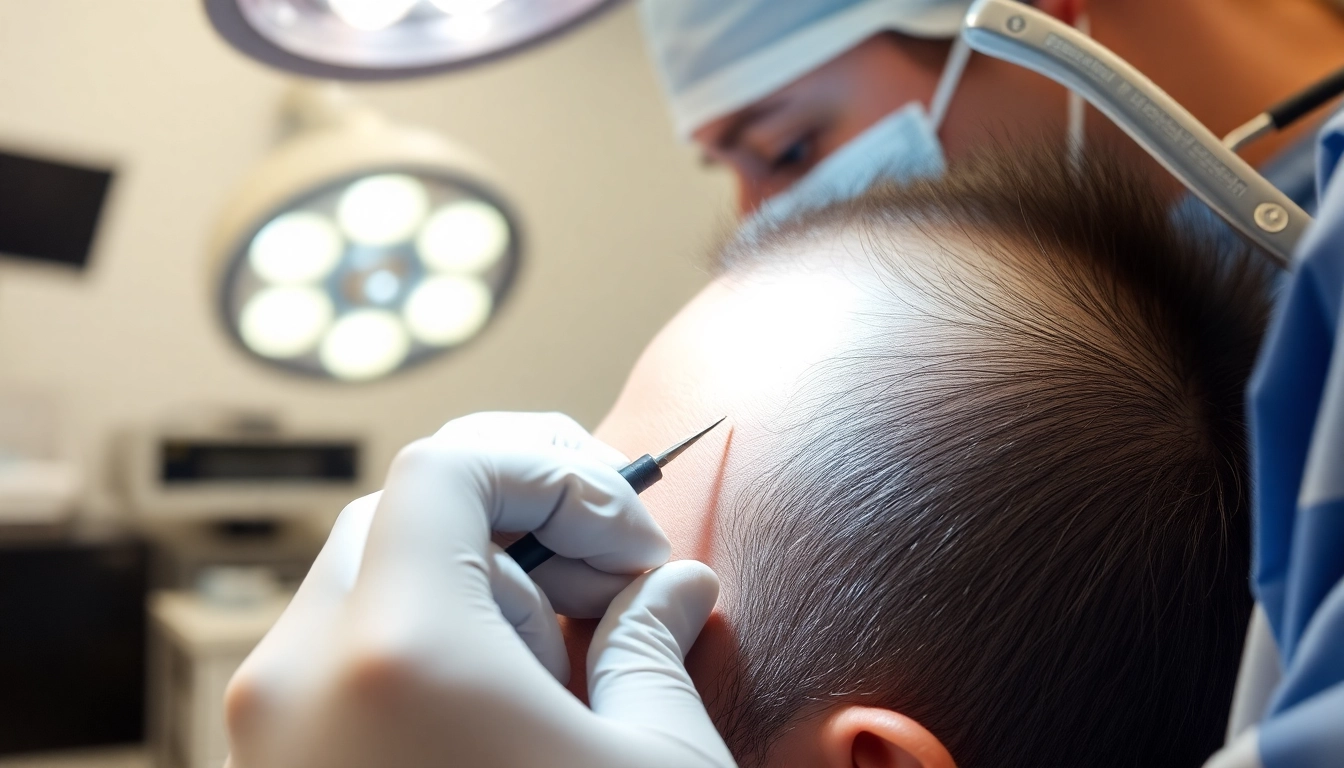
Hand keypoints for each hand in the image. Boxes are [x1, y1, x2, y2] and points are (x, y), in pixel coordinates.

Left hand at [223, 412, 736, 767]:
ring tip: (563, 676)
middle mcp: (305, 680)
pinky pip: (344, 662)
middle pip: (407, 513)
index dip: (554, 475)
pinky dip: (431, 651)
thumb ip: (655, 646)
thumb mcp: (657, 765)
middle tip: (608, 590)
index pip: (448, 465)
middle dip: (522, 529)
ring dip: (481, 594)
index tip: (626, 540)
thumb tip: (674, 589)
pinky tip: (506, 713)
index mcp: (400, 655)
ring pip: (373, 585)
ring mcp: (275, 731)